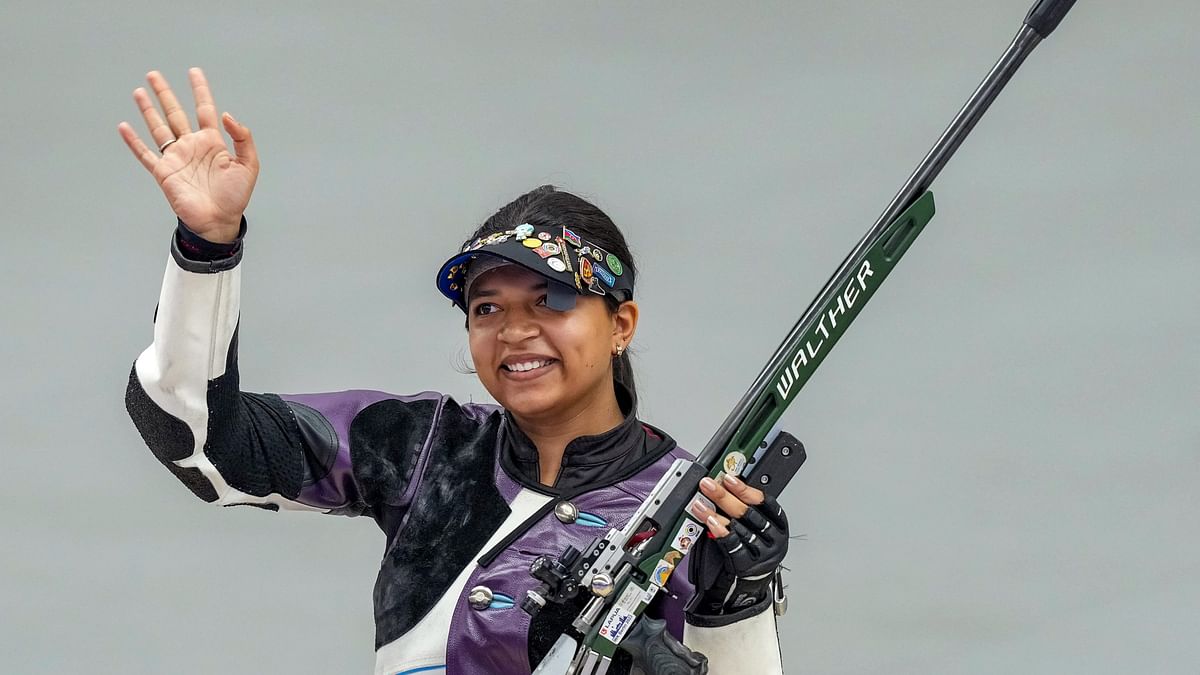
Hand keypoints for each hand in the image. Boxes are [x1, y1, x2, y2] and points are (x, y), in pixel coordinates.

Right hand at [117, 68, 257, 242]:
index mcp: (212, 142)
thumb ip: (242, 138)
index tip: (194, 72)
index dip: (200, 90)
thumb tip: (226, 115)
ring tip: (139, 91)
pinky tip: (124, 127)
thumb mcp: (248, 164)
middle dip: (165, 93)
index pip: (204, 109)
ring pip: (158, 127)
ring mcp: (176, 158)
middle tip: (153, 74)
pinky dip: (133, 141)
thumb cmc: (235, 196)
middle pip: (175, 113)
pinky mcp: (163, 172)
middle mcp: (192, 146)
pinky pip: (145, 154)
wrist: (218, 221)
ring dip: (148, 110)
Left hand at [687, 473, 788, 616]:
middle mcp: (774, 541)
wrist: (749, 588)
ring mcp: (762, 555)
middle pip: (749, 514)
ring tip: (701, 502)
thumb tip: (723, 488)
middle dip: (726, 496)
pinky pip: (732, 545)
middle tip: (709, 485)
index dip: (746, 489)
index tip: (729, 478)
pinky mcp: (747, 566)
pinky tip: (709, 521)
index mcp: (779, 527)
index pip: (766, 503)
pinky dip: (720, 532)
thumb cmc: (753, 554)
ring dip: (717, 512)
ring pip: (739, 528)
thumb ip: (746, 513)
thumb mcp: (758, 531)